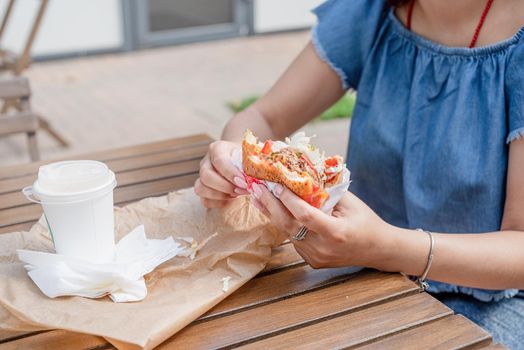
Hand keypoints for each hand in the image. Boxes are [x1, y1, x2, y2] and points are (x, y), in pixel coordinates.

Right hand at [194, 140, 248, 207]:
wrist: (239, 159)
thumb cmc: (245, 157)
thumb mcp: (250, 155)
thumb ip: (253, 162)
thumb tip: (258, 177)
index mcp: (217, 148)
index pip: (219, 160)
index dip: (231, 173)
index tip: (245, 182)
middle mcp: (206, 161)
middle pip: (206, 176)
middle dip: (225, 186)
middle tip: (242, 190)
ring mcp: (201, 176)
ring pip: (201, 188)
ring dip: (221, 195)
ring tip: (237, 194)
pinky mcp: (202, 189)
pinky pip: (205, 200)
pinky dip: (218, 203)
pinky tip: (231, 199)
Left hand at [251, 183, 390, 268]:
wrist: (378, 250)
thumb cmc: (366, 221)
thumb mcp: (351, 202)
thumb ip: (326, 192)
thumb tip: (303, 174)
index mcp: (336, 233)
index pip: (305, 215)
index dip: (288, 200)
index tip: (275, 184)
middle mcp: (323, 248)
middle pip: (289, 226)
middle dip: (270, 205)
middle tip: (257, 187)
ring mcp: (316, 257)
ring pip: (288, 233)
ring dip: (273, 214)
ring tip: (259, 196)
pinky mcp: (312, 261)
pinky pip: (294, 240)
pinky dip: (285, 224)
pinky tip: (275, 210)